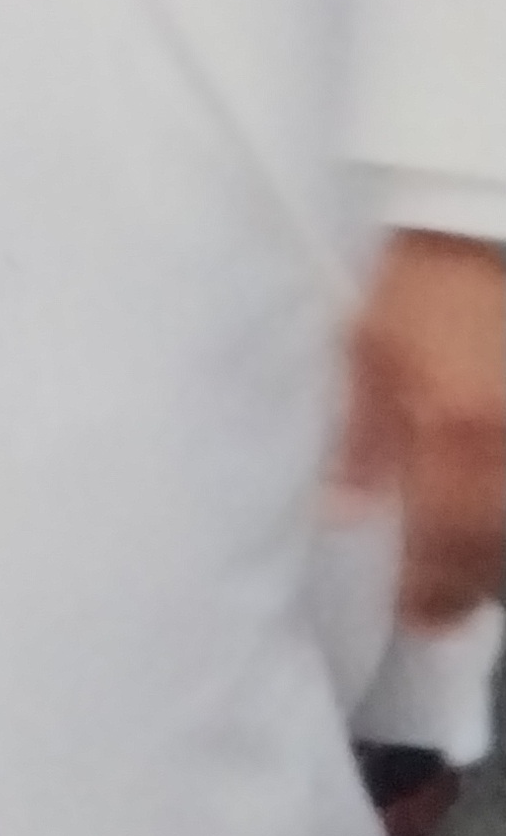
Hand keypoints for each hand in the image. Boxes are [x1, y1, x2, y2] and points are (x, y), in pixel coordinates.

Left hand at [339, 230, 505, 628]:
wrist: (471, 217)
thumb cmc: (416, 281)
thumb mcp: (366, 353)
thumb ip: (360, 440)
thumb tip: (346, 512)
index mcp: (457, 433)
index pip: (447, 549)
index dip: (431, 597)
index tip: (416, 618)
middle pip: (499, 552)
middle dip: (471, 587)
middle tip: (440, 608)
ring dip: (494, 557)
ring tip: (469, 572)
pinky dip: (505, 510)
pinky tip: (490, 522)